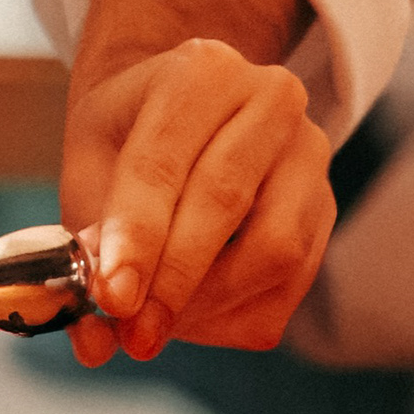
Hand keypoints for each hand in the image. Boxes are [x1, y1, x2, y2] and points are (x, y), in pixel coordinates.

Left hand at [59, 0, 333, 366]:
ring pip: (273, 251)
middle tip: (133, 334)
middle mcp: (269, 101)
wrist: (179, 109)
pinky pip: (291, 285)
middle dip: (173, 282)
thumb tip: (92, 342)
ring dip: (208, 304)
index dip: (137, 238)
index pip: (163, 162)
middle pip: (223, 203)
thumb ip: (86, 246)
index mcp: (200, 71)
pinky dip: (236, 314)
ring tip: (156, 322)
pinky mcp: (327, 207)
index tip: (113, 299)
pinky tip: (194, 312)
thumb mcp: (89, 165)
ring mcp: (310, 154)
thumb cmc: (128, 136)